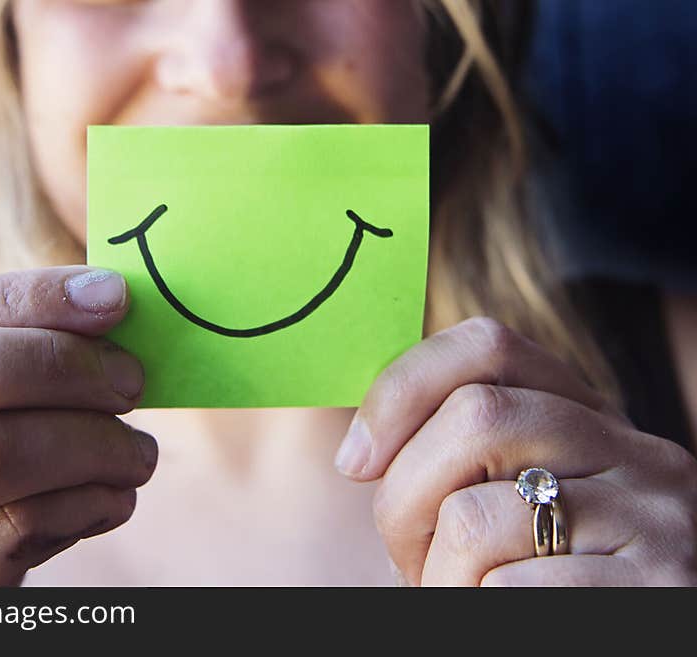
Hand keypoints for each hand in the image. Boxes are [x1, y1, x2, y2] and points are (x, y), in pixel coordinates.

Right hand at [0, 267, 156, 585]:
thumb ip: (2, 356)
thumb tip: (105, 298)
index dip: (23, 300)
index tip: (112, 298)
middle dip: (56, 368)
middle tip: (130, 381)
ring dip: (91, 445)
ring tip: (136, 453)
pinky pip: (10, 535)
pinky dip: (84, 506)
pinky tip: (110, 500)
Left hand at [336, 317, 696, 585]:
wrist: (619, 649)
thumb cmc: (528, 578)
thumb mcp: (502, 498)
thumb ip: (455, 452)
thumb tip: (359, 444)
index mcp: (586, 416)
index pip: (487, 345)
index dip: (401, 390)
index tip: (355, 461)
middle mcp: (635, 449)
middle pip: (474, 417)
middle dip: (404, 495)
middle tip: (403, 553)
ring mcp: (655, 516)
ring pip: (476, 516)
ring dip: (435, 573)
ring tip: (454, 592)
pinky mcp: (657, 586)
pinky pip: (507, 586)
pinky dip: (473, 607)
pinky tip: (497, 617)